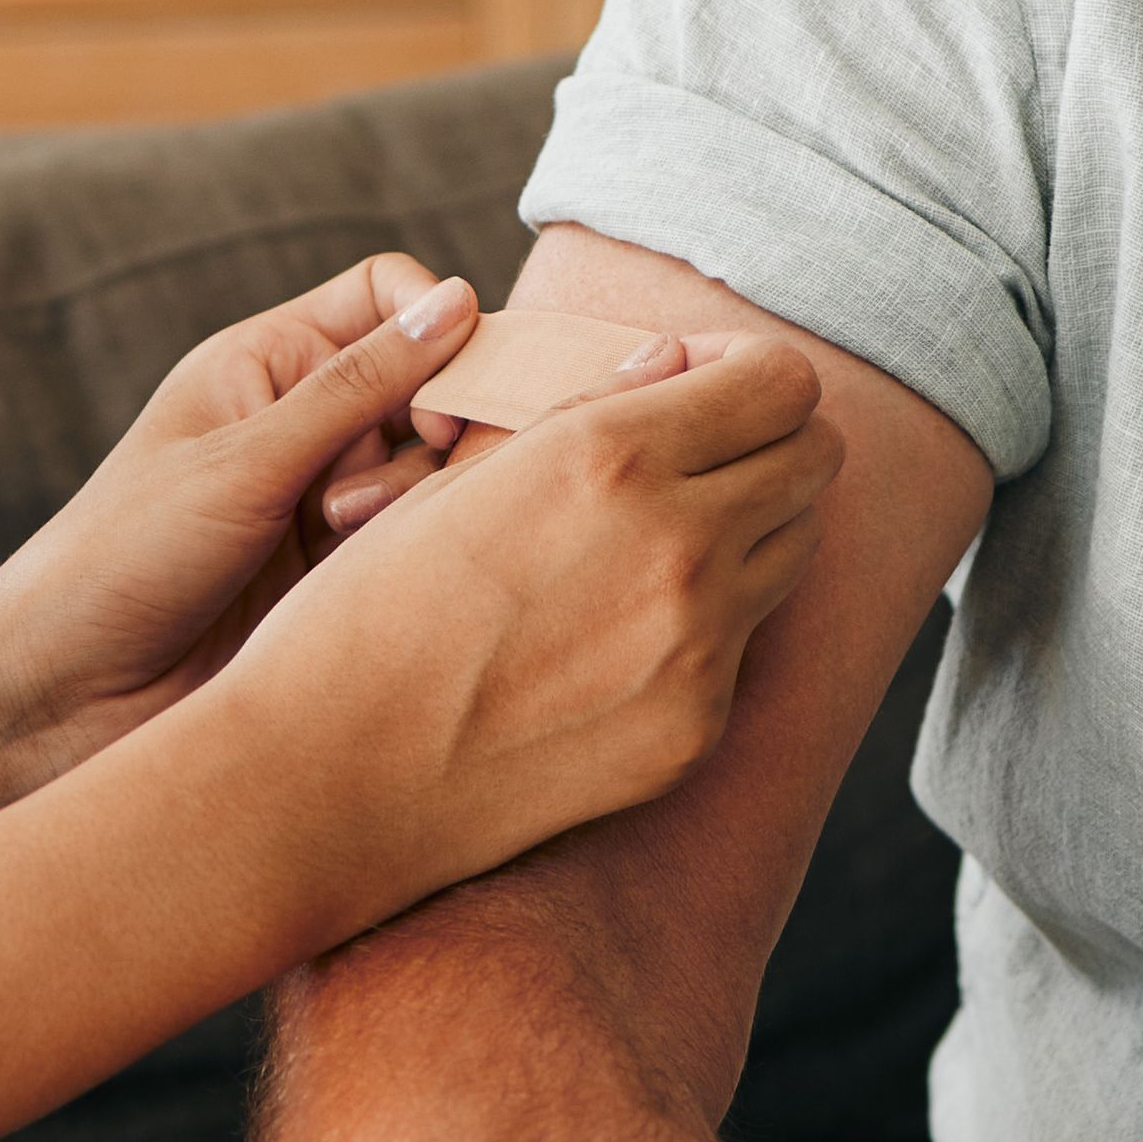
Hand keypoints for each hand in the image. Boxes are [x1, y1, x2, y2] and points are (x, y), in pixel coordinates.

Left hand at [0, 258, 486, 789]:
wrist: (67, 692)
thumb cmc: (125, 555)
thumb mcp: (245, 460)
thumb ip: (357, 387)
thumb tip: (461, 301)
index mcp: (266, 360)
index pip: (387, 296)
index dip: (436, 327)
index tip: (441, 395)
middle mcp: (304, 420)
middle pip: (429, 384)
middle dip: (438, 425)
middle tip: (408, 476)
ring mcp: (326, 498)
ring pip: (432, 467)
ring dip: (411, 497)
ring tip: (342, 538)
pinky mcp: (338, 573)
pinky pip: (416, 537)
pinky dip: (411, 548)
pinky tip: (365, 580)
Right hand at [204, 324, 839, 929]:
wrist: (326, 780)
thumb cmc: (365, 614)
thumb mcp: (459, 481)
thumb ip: (586, 413)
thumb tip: (676, 361)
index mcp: (609, 457)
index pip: (781, 381)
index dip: (746, 373)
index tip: (699, 386)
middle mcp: (678, 545)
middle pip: (816, 458)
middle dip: (768, 441)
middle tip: (693, 459)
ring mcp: (699, 648)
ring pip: (796, 549)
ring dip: (748, 529)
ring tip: (651, 545)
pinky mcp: (696, 730)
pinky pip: (746, 646)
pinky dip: (707, 625)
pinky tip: (616, 638)